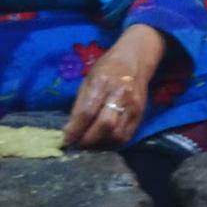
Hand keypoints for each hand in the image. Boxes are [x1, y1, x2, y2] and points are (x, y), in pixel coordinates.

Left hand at [64, 24, 166, 147]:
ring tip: (89, 145)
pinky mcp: (140, 114)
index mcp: (102, 82)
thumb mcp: (88, 79)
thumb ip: (80, 103)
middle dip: (88, 139)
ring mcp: (132, 105)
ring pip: (116, 134)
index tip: (66, 139)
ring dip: (100, 144)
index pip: (87, 111)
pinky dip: (112, 144)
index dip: (75, 129)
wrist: (134, 61)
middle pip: (104, 125)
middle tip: (77, 144)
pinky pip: (126, 136)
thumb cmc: (106, 68)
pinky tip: (102, 142)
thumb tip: (70, 127)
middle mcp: (119, 94)